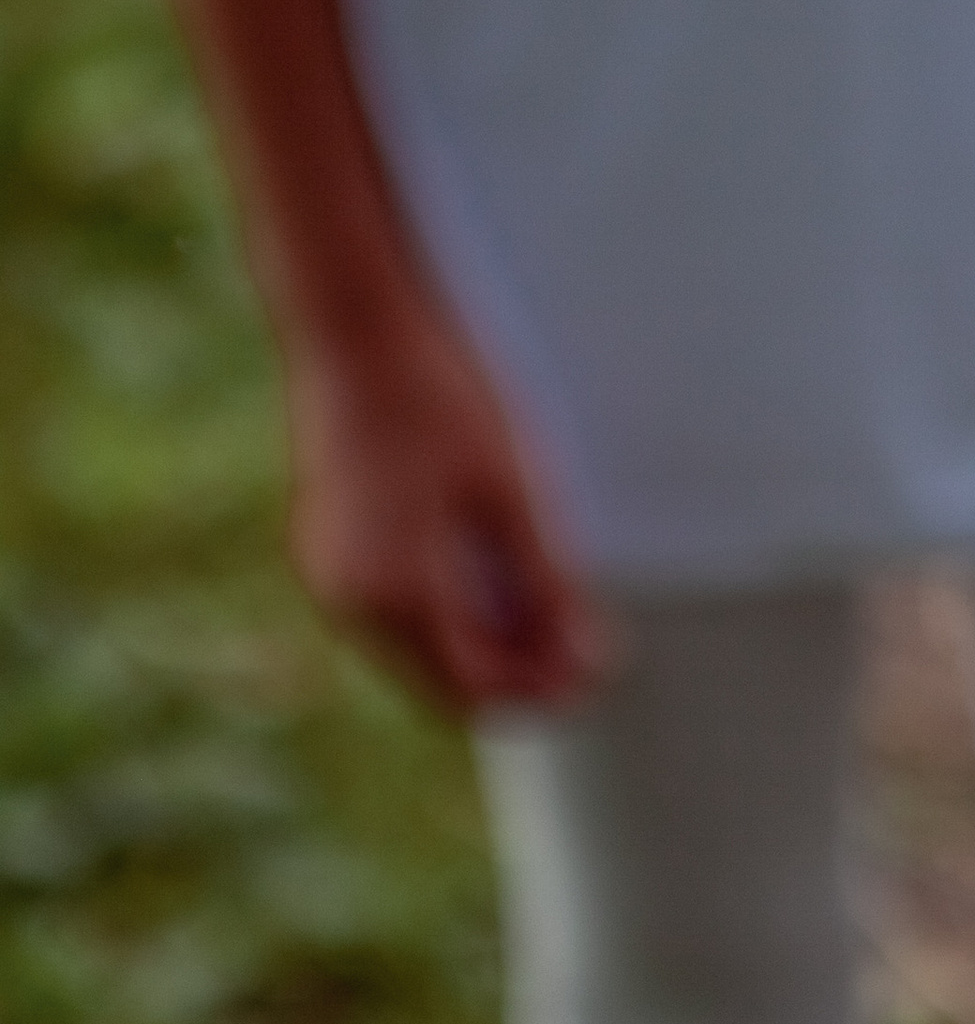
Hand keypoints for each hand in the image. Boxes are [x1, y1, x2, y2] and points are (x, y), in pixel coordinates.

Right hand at [286, 310, 600, 717]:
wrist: (357, 333)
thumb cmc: (443, 402)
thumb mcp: (512, 492)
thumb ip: (548, 583)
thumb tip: (589, 657)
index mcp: (398, 594)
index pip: (477, 687)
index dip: (542, 689)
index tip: (598, 674)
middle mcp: (351, 604)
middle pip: (442, 683)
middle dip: (514, 675)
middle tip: (583, 652)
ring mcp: (331, 579)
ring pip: (415, 653)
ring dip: (480, 648)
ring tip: (550, 617)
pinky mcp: (327, 551)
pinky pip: (391, 616)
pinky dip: (446, 617)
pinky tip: (496, 584)